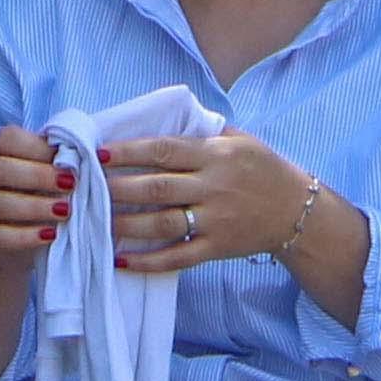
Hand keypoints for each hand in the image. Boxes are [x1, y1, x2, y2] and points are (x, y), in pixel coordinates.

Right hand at [0, 121, 69, 258]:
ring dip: (36, 207)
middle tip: (71, 185)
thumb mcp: (50, 174)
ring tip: (66, 212)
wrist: (18, 242)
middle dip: (38, 176)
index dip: (37, 148)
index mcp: (0, 153)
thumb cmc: (42, 196)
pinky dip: (26, 236)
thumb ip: (62, 161)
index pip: (7, 140)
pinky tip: (50, 235)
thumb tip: (95, 155)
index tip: (68, 159)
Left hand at [97, 130, 319, 273]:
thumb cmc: (261, 169)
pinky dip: (148, 261)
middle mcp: (213, 187)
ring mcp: (215, 220)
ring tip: (94, 222)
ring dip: (125, 224)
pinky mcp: (217, 249)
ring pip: (162, 223)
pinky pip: (178, 257)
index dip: (129, 152)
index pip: (164, 150)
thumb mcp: (238, 139)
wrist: (297, 211)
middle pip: (157, 188)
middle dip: (117, 188)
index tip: (98, 153)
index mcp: (215, 155)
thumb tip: (154, 118)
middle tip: (83, 189)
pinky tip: (121, 259)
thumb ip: (200, 131)